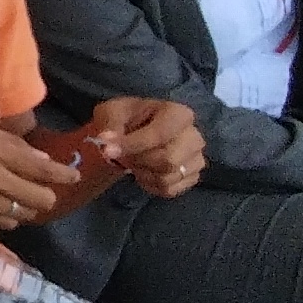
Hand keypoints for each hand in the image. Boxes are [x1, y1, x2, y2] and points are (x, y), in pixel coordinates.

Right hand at [0, 120, 82, 229]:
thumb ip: (10, 144)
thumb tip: (40, 160)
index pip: (42, 169)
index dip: (64, 175)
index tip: (73, 176)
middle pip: (41, 199)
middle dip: (48, 193)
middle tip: (43, 186)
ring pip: (25, 213)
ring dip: (29, 205)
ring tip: (22, 194)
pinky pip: (6, 222)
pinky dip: (12, 215)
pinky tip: (4, 204)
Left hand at [59, 97, 204, 197]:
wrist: (134, 134)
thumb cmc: (125, 119)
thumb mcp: (111, 112)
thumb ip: (109, 124)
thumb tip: (106, 140)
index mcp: (178, 113)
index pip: (160, 134)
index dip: (133, 145)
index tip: (108, 150)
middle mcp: (194, 136)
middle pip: (168, 160)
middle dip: (139, 161)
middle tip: (124, 156)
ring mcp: (196, 158)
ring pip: (168, 177)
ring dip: (142, 173)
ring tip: (134, 161)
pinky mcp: (192, 177)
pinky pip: (169, 190)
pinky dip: (150, 185)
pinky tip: (143, 172)